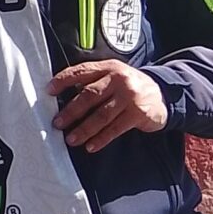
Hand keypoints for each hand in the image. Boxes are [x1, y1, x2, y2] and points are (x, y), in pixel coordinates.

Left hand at [50, 58, 168, 152]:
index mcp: (108, 67)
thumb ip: (94, 81)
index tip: (48, 91)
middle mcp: (118, 79)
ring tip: (71, 139)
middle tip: (57, 123)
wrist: (163, 95)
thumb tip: (65, 96)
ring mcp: (129, 96)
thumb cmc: (130, 87)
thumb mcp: (114, 76)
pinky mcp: (137, 113)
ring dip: (84, 129)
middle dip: (71, 111)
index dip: (63, 80)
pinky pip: (115, 128)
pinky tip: (90, 146)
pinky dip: (101, 139)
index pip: (81, 71)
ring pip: (101, 115)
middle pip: (89, 95)